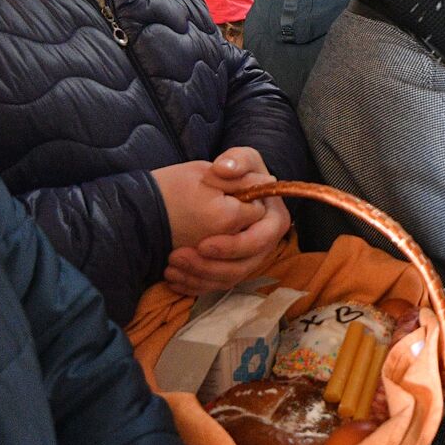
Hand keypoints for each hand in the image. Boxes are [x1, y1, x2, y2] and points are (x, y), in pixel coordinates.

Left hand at [153, 147, 291, 295]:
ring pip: (227, 280)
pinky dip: (193, 285)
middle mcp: (265, 245)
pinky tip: (172, 277)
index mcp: (274, 220)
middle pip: (243, 267)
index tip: (202, 244)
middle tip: (178, 257)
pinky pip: (215, 286)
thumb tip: (225, 169)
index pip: (259, 240)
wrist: (223, 187)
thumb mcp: (243, 158)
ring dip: (197, 277)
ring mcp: (249, 259)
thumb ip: (237, 159)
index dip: (233, 246)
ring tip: (170, 266)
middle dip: (209, 267)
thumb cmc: (237, 172)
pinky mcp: (232, 269)